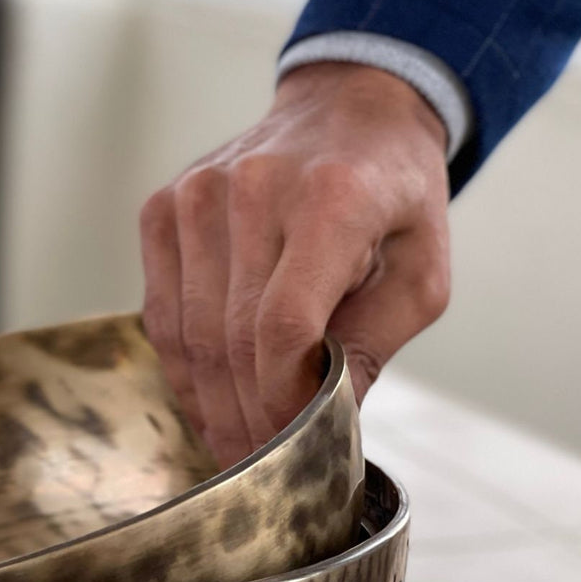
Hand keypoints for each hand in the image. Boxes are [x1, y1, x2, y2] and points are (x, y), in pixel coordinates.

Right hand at [139, 62, 451, 467]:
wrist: (348, 108)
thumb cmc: (393, 195)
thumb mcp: (420, 271)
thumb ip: (374, 346)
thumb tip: (326, 425)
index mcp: (331, 198)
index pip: (281, 325)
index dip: (279, 399)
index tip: (294, 447)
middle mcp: (252, 188)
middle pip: (226, 338)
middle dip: (243, 417)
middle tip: (259, 473)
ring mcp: (195, 195)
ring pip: (185, 331)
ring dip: (207, 403)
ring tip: (232, 448)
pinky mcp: (162, 207)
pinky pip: (160, 309)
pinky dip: (181, 365)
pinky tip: (207, 399)